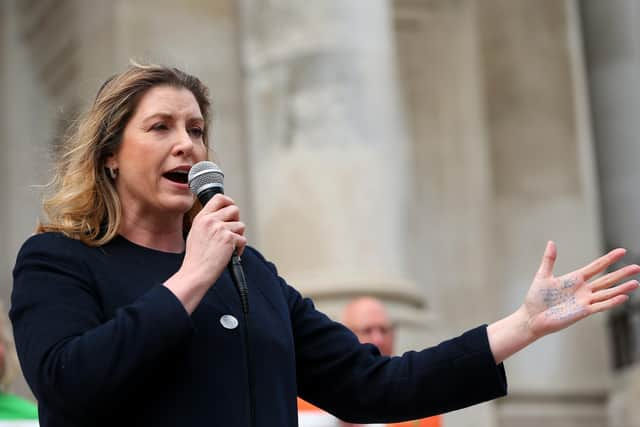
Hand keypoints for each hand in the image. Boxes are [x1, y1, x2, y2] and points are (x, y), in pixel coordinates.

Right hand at [164, 194, 245, 312]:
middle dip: (236, 221)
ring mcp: (220, 228)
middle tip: (231, 233)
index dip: (229, 202)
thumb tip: (223, 216)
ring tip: (228, 247)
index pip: (219, 198)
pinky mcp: (229, 238)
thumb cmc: (196, 258)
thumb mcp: (196, 233)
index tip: (231, 208)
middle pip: (234, 209)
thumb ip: (208, 222)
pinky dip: (239, 249)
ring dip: (238, 237)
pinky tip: (229, 255)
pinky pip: (243, 240)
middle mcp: (210, 220)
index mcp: (201, 217)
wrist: (196, 272)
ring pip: (241, 225)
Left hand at [522, 241, 639, 338]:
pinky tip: (623, 297)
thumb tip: (551, 242)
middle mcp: (583, 290)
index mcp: (574, 279)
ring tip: (636, 282)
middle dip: (621, 273)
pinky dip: (611, 302)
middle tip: (637, 267)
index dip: (609, 259)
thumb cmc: (536, 298)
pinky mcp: (582, 312)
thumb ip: (549, 259)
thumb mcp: (543, 275)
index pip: (596, 267)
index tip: (622, 251)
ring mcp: (584, 301)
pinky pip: (600, 306)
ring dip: (621, 288)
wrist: (532, 316)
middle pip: (606, 279)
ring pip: (607, 293)